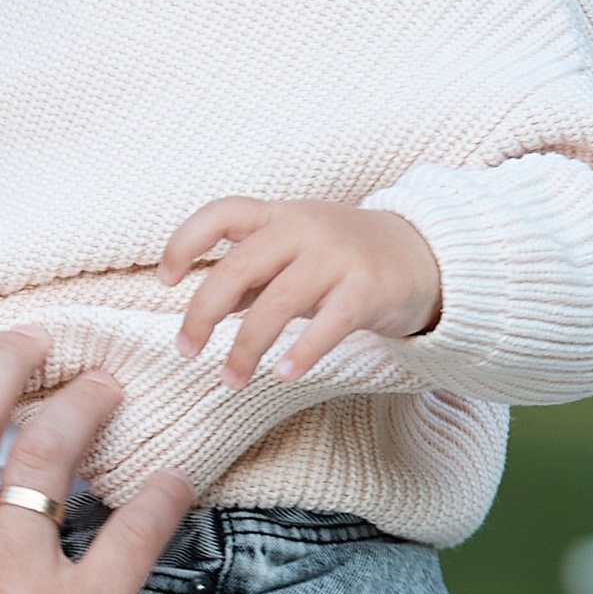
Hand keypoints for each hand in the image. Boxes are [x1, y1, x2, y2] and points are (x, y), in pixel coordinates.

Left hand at [162, 197, 442, 384]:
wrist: (426, 254)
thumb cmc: (346, 259)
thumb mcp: (295, 255)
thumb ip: (253, 276)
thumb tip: (205, 309)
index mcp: (280, 217)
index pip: (223, 213)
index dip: (186, 241)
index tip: (166, 278)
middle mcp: (305, 229)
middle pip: (239, 265)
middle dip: (203, 311)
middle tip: (186, 348)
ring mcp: (338, 257)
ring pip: (277, 302)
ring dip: (246, 347)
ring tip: (231, 380)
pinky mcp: (369, 289)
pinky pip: (329, 323)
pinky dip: (302, 351)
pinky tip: (283, 374)